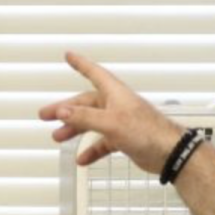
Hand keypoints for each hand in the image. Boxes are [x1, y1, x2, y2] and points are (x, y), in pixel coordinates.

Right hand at [39, 51, 184, 172]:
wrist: (168, 152)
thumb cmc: (147, 131)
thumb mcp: (111, 122)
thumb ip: (85, 117)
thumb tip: (63, 111)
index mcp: (114, 93)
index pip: (94, 73)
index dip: (81, 64)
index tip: (69, 55)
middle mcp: (116, 105)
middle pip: (85, 103)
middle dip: (66, 109)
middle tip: (46, 115)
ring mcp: (120, 122)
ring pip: (91, 123)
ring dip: (75, 130)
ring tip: (58, 137)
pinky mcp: (124, 138)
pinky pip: (102, 142)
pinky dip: (92, 149)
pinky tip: (83, 158)